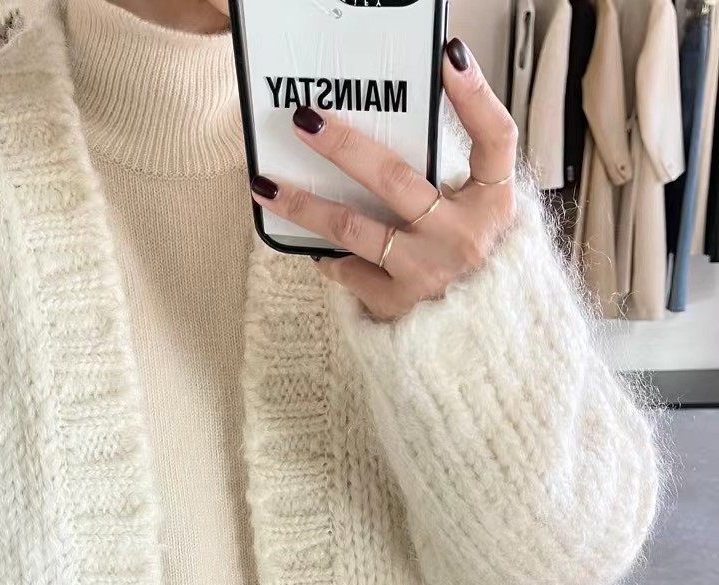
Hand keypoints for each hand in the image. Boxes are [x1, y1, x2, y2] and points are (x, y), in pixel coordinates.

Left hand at [249, 38, 518, 321]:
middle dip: (342, 145)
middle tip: (304, 121)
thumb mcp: (485, 224)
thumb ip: (452, 187)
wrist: (483, 351)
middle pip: (394, 178)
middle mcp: (461, 237)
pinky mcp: (398, 304)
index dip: (474, 95)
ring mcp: (426, 272)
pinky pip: (348, 271)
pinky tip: (318, 251)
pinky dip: (331, 259)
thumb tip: (388, 149)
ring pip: (352, 228)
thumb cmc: (480, 279)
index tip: (449, 57)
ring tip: (266, 186)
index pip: (495, 138)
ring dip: (303, 205)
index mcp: (494, 206)